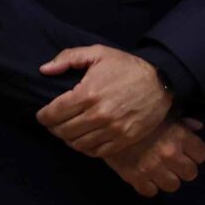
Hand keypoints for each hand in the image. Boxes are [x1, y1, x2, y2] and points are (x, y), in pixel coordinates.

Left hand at [36, 45, 172, 156]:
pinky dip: (87, 148)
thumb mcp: (98, 53)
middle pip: (62, 131)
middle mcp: (98, 115)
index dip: (43, 116)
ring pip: (77, 144)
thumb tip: (44, 70)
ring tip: (71, 131)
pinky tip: (86, 138)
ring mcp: (113, 130)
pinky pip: (96, 152)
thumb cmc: (127, 67)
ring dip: (69, 139)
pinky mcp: (124, 139)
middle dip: (54, 127)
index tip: (44, 114)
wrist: (162, 81)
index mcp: (88, 94)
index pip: (52, 114)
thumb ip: (68, 58)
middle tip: (57, 122)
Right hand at [103, 117, 204, 195]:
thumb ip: (183, 122)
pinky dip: (149, 186)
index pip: (201, 154)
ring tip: (161, 172)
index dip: (196, 154)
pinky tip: (146, 178)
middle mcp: (170, 154)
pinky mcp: (135, 177)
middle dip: (184, 169)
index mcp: (180, 136)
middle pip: (191, 173)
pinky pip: (150, 192)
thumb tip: (198, 126)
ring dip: (168, 180)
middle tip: (175, 164)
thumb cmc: (139, 116)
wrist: (106, 123)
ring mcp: (153, 168)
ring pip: (173, 186)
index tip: (188, 152)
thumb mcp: (163, 113)